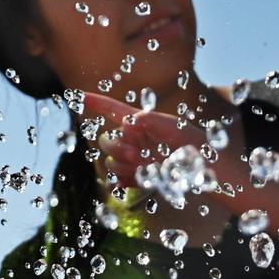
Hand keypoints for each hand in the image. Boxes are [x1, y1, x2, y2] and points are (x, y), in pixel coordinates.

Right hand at [83, 92, 208, 187]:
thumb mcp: (171, 125)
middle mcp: (131, 140)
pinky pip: (116, 181)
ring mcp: (131, 160)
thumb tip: (126, 123)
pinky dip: (120, 182)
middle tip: (135, 154)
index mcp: (137, 122)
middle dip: (116, 147)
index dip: (95, 102)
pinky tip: (133, 181)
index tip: (78, 96)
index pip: (111, 109)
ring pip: (110, 163)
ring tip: (145, 167)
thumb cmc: (189, 139)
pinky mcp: (134, 178)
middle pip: (106, 141)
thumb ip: (148, 120)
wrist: (201, 166)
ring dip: (123, 165)